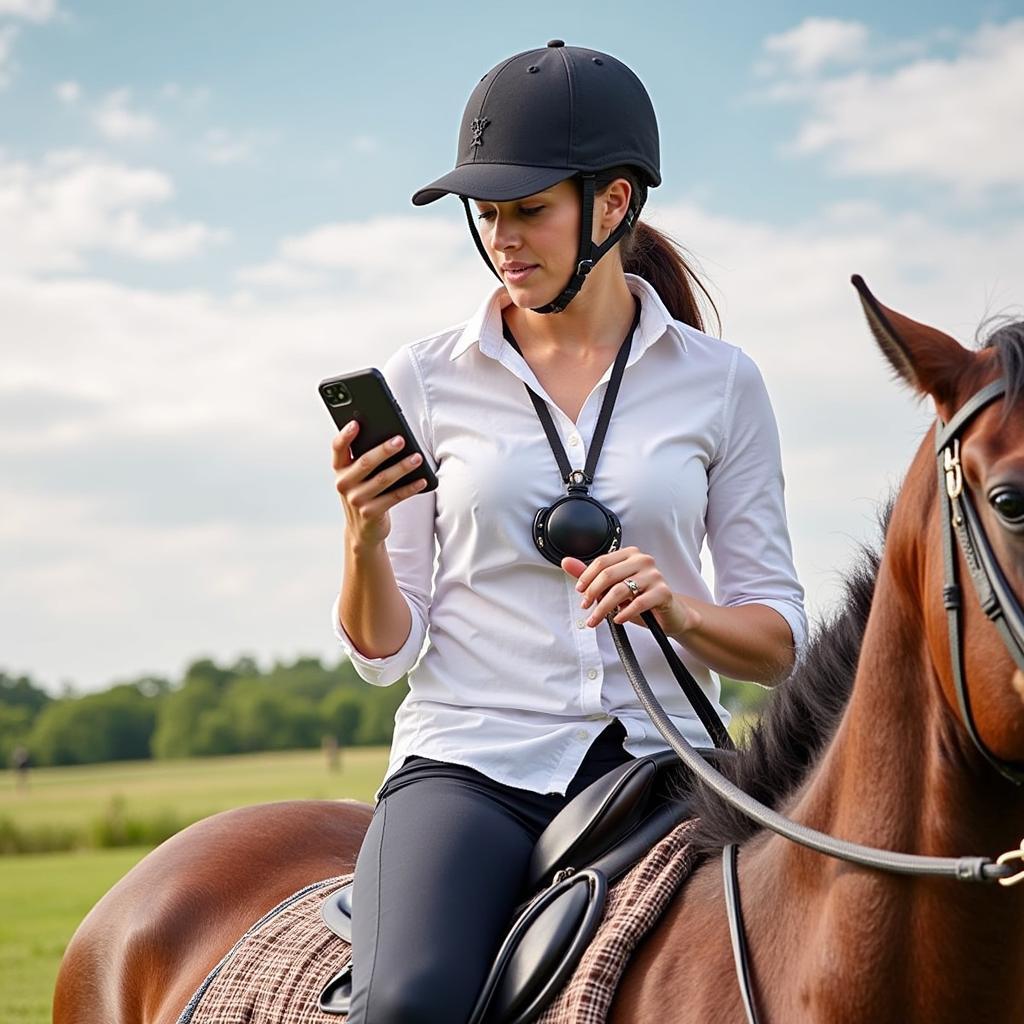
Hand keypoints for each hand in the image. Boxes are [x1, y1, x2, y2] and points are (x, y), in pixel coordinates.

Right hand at [332, 421, 427, 547]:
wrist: (362, 530)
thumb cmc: (364, 494)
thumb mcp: (357, 478)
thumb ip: (364, 459)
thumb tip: (390, 438)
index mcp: (340, 470)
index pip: (338, 448)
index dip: (345, 435)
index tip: (356, 423)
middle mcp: (344, 484)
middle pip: (365, 462)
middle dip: (384, 450)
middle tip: (401, 440)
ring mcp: (356, 500)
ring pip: (382, 479)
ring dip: (402, 467)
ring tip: (417, 458)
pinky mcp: (371, 513)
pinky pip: (394, 497)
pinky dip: (410, 488)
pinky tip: (422, 480)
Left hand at [561, 547, 701, 639]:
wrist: (669, 614)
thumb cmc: (640, 599)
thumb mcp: (613, 587)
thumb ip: (590, 575)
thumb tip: (566, 562)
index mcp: (630, 554)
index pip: (602, 562)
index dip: (586, 578)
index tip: (580, 592)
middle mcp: (643, 560)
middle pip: (609, 574)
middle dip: (593, 594)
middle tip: (585, 608)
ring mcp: (655, 576)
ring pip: (620, 590)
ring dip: (604, 608)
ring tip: (596, 619)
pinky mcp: (663, 592)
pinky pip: (638, 603)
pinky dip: (624, 613)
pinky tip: (617, 619)